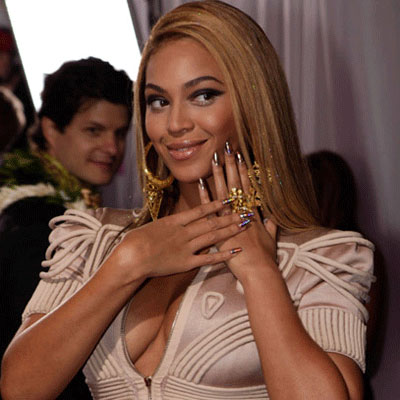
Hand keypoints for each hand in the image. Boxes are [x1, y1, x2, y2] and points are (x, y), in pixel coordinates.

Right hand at [107, 200, 246, 282]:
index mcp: (175, 221)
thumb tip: (175, 221)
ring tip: (244, 225)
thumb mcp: (152, 227)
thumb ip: (167, 225)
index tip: (228, 200)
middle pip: (211, 222)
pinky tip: (235, 251)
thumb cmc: (135, 241)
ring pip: (213, 237)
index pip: (200, 210)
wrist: (131, 257)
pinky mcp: (186, 263)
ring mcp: (186, 247)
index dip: (216, 205)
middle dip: (229, 217)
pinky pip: (208, 258)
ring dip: (230, 230)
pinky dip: (223, 255)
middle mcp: (184, 232)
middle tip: (244, 212)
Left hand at [199, 144, 277, 281]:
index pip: (247, 187)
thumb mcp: (271, 240)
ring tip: (214, 160)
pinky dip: (205, 197)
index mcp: (253, 213)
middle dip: (231, 167)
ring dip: (218, 176)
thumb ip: (271, 226)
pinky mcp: (219, 230)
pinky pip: (210, 211)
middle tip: (226, 150)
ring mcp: (230, 220)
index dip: (243, 172)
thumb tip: (272, 217)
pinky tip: (201, 184)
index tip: (240, 158)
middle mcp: (241, 212)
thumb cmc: (265, 257)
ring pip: (223, 194)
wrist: (259, 270)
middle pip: (235, 185)